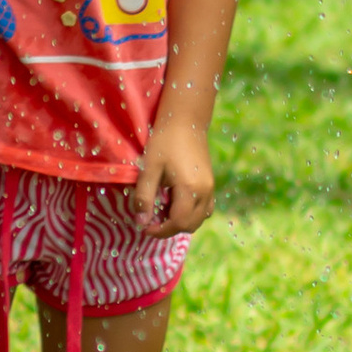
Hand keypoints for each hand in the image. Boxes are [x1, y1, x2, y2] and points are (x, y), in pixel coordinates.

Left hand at [131, 110, 214, 236]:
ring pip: (199, 218)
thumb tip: (141, 222)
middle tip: (151, 219)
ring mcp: (210, 188)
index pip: (178, 223)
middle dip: (169, 228)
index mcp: (190, 188)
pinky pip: (204, 208)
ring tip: (162, 210)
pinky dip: (191, 213)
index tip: (144, 227)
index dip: (160, 230)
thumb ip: (144, 196)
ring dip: (181, 221)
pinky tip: (175, 202)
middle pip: (190, 225)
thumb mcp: (149, 168)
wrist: (185, 120)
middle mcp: (205, 191)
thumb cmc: (164, 141)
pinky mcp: (210, 183)